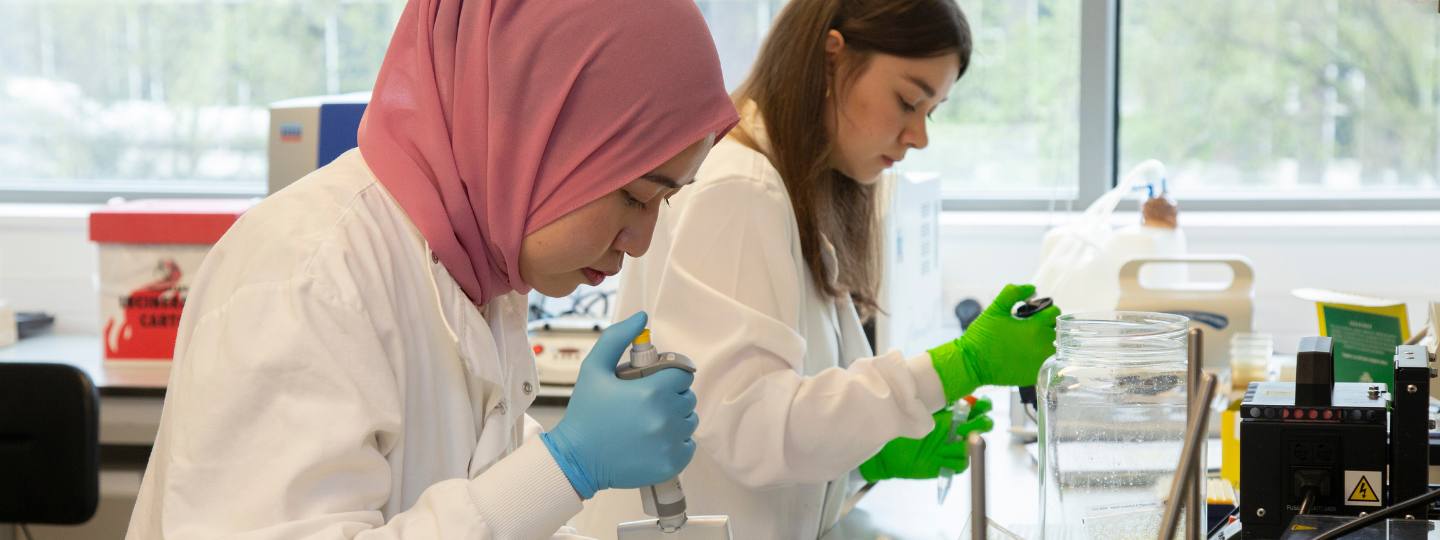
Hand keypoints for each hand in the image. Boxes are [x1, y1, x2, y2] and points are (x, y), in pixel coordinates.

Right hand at [540, 312, 698, 498]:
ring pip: (690, 421)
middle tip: (647, 403)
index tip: (653, 383)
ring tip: (649, 422)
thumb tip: (642, 317)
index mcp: (651, 392)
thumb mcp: (594, 368)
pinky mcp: (672, 464)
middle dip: (671, 396)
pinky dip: (676, 443)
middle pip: (688, 398)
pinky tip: (653, 441)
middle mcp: (666, 417)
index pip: (683, 374)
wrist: (577, 459)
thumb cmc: (585, 413)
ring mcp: (670, 443)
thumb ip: (617, 338)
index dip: (669, 376)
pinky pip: (688, 446)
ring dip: (675, 419)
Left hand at [858, 398, 993, 481]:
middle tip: (975, 423)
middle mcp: (955, 431)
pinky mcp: (945, 465)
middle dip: (982, 423)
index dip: (983, 406)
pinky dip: (959, 461)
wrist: (887, 453)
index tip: (981, 403)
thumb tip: (939, 388)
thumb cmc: (900, 428)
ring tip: (963, 439)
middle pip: (981, 426)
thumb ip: (928, 401)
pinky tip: (951, 457)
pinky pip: (960, 465)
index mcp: (951, 415)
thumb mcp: (914, 411)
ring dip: (971, 443)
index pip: (976, 408)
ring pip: (974, 447)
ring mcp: (951, 448)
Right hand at [929, 284, 1060, 401]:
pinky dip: (1043, 359)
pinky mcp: (1037, 374)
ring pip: (1056, 347)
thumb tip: (1031, 288)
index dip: (1045, 311)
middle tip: (1030, 330)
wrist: (972, 364)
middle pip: (1058, 330)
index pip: (1055, 312)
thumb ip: (1012, 294)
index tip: (1034, 315)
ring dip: (1047, 343)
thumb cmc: (981, 338)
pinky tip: (1028, 357)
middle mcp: (1042, 344)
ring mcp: (1041, 361)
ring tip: (1030, 344)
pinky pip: (1049, 363)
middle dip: (1047, 327)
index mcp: (1034, 326)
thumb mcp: (994, 310)